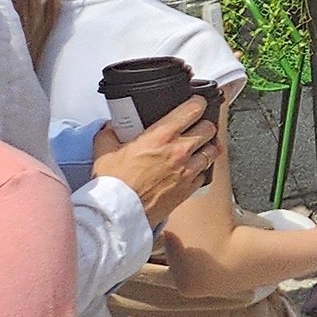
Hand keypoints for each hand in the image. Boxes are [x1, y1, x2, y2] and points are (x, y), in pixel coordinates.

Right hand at [90, 96, 219, 225]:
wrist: (118, 214)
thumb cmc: (113, 183)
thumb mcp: (104, 151)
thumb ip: (110, 133)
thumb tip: (112, 126)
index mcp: (161, 136)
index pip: (193, 109)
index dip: (197, 103)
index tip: (195, 103)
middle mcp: (180, 150)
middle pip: (209, 128)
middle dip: (204, 125)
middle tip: (196, 126)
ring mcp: (188, 170)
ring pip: (212, 150)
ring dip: (206, 147)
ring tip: (198, 147)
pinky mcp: (190, 188)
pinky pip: (206, 173)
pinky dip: (202, 169)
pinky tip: (192, 168)